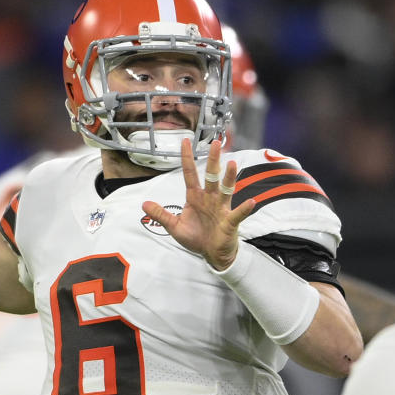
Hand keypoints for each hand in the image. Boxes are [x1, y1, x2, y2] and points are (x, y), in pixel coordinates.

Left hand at [142, 139, 254, 269]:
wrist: (212, 254)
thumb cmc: (196, 237)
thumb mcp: (174, 227)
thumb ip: (161, 214)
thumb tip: (143, 204)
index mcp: (195, 197)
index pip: (190, 173)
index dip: (187, 158)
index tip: (185, 141)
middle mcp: (210, 198)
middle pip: (211, 176)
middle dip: (213, 160)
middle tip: (216, 143)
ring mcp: (221, 208)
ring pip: (225, 189)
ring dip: (229, 178)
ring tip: (231, 164)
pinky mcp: (230, 221)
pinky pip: (238, 214)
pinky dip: (244, 208)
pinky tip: (250, 202)